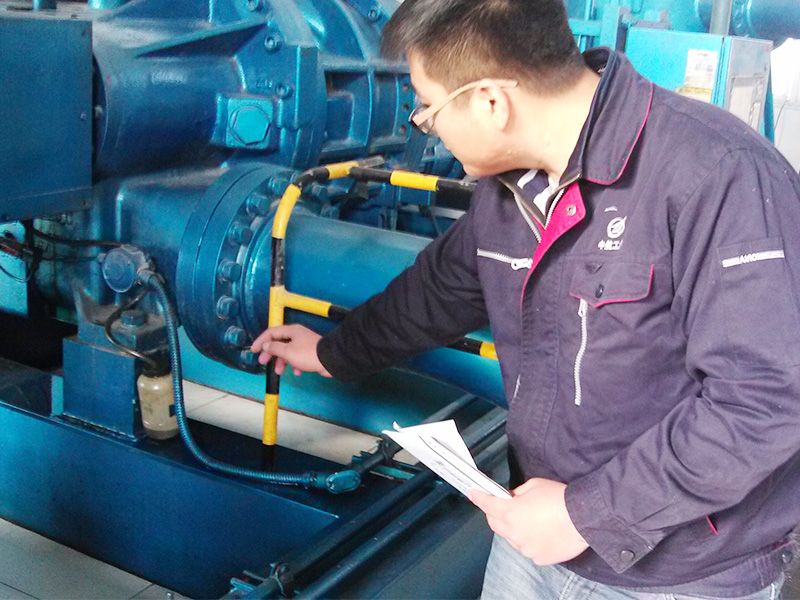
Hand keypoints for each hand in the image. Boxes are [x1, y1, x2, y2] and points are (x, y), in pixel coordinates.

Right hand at [251, 324, 331, 377]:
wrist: (330, 360)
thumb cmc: (307, 354)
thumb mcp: (287, 351)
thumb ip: (274, 348)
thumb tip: (266, 345)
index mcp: (291, 331)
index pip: (271, 332)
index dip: (260, 341)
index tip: (253, 350)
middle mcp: (297, 335)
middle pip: (278, 342)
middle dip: (270, 353)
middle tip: (263, 362)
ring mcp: (303, 344)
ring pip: (287, 351)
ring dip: (281, 362)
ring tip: (279, 371)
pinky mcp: (309, 353)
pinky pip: (297, 358)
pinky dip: (294, 365)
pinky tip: (297, 372)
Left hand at [469, 478, 588, 564]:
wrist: (584, 517)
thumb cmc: (560, 498)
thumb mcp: (534, 485)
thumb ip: (518, 492)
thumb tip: (513, 497)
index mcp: (510, 512)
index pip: (487, 504)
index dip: (478, 498)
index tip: (472, 493)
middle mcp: (514, 533)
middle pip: (495, 524)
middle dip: (495, 514)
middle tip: (504, 505)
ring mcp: (526, 548)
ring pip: (511, 538)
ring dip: (514, 528)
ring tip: (531, 519)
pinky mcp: (539, 558)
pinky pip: (528, 549)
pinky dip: (530, 540)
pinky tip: (543, 532)